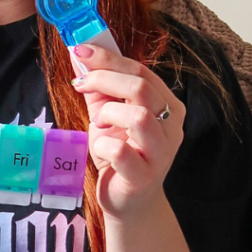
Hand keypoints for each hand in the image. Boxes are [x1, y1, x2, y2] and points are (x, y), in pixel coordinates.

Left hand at [70, 44, 184, 220]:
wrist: (126, 200)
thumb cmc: (119, 154)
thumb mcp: (106, 114)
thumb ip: (97, 87)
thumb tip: (79, 55)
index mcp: (167, 105)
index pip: (141, 71)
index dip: (109, 57)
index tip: (80, 51)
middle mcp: (171, 126)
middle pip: (141, 88)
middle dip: (105, 78)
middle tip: (80, 83)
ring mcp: (161, 152)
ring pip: (139, 116)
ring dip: (109, 113)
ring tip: (98, 124)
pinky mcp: (144, 176)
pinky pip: (120, 150)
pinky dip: (102, 144)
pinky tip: (100, 149)